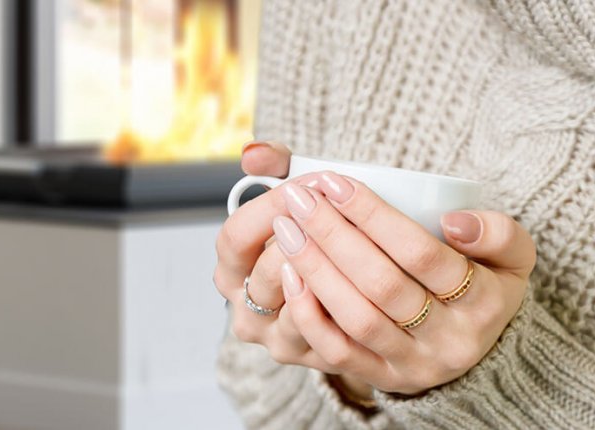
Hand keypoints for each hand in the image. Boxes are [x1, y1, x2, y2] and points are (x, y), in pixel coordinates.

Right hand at [214, 142, 338, 371]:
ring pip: (297, 305)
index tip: (307, 186)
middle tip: (337, 209)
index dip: (269, 208)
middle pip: (265, 272)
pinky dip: (343, 307)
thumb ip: (275, 166)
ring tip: (353, 238)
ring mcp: (278, 339)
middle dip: (304, 235)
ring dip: (325, 270)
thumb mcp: (295, 197)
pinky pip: (326, 338)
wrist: (353, 294)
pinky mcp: (314, 358)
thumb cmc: (316, 236)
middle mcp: (246, 309)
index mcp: (232, 269)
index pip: (235, 237)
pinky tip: (362, 281)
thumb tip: (254, 153)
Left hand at [271, 172, 535, 394]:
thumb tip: (454, 221)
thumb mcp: (511, 252)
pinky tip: (289, 275)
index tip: (335, 183)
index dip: (374, 216)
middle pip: (383, 286)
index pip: (422, 254)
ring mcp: (415, 365)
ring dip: (315, 270)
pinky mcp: (384, 379)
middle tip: (299, 199)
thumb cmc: (484, 278)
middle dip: (333, 236)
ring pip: (357, 319)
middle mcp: (452, 341)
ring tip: (286, 229)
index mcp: (485, 303)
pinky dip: (310, 314)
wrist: (475, 339)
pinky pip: (338, 353)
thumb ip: (497, 230)